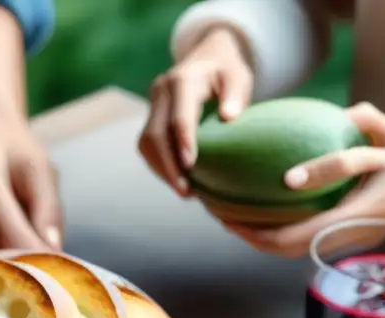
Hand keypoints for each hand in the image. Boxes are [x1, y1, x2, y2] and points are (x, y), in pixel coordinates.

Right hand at [138, 26, 253, 195]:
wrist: (207, 56)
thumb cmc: (227, 71)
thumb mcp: (238, 75)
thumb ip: (235, 94)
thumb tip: (228, 117)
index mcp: (183, 80)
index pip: (178, 117)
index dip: (183, 142)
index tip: (191, 166)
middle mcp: (161, 91)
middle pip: (155, 135)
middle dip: (168, 167)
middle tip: (186, 192)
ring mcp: (152, 104)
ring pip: (146, 144)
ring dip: (162, 170)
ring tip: (183, 191)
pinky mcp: (150, 116)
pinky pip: (147, 146)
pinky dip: (160, 165)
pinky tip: (177, 178)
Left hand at [224, 103, 384, 257]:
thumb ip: (364, 129)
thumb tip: (335, 116)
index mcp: (355, 216)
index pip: (297, 236)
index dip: (261, 232)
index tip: (233, 216)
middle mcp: (347, 235)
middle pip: (287, 250)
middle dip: (249, 236)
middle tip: (219, 214)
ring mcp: (347, 239)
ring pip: (294, 248)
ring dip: (259, 235)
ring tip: (230, 214)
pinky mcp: (346, 234)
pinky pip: (305, 237)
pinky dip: (278, 229)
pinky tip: (259, 209)